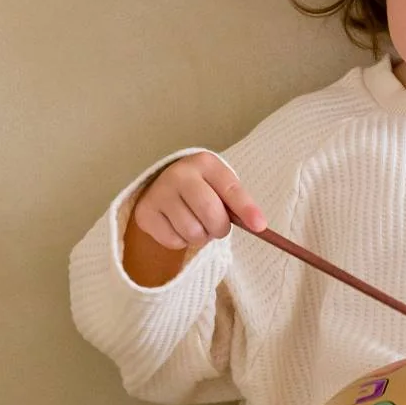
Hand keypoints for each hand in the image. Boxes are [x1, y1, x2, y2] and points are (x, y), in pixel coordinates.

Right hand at [131, 152, 266, 251]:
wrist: (163, 186)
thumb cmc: (202, 188)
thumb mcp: (220, 186)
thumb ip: (237, 203)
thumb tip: (258, 225)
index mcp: (205, 163)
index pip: (230, 188)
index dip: (246, 208)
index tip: (260, 226)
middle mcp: (179, 174)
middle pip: (210, 212)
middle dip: (220, 228)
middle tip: (218, 227)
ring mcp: (159, 193)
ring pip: (192, 231)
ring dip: (201, 237)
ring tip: (197, 224)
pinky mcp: (145, 213)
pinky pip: (174, 241)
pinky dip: (182, 241)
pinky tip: (178, 227)